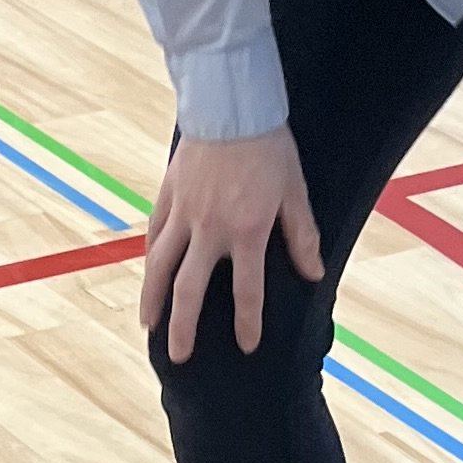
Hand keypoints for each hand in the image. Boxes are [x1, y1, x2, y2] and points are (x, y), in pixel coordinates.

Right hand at [140, 128, 321, 366]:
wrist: (231, 106)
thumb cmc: (269, 147)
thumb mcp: (294, 191)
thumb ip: (302, 236)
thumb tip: (313, 274)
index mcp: (246, 231)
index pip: (247, 290)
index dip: (248, 322)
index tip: (246, 346)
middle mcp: (210, 230)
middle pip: (190, 290)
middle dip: (184, 327)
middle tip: (179, 356)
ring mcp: (184, 214)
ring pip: (160, 266)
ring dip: (153, 299)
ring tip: (149, 325)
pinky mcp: (168, 196)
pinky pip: (155, 234)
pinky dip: (151, 257)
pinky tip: (149, 274)